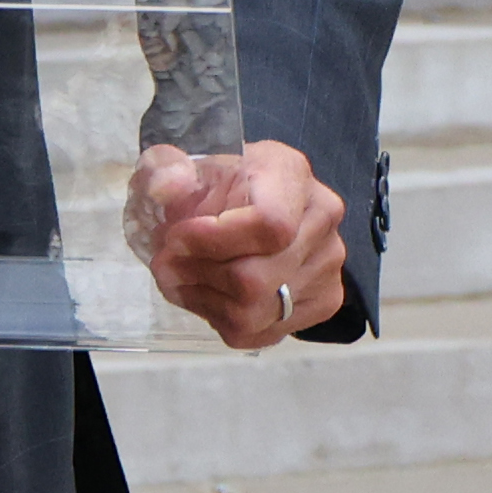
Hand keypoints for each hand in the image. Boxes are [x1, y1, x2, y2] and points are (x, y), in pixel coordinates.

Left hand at [130, 139, 346, 349]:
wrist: (248, 201)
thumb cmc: (214, 181)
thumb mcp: (178, 159)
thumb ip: (163, 167)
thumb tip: (166, 187)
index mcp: (289, 173)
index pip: (269, 225)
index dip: (214, 241)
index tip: (174, 239)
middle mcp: (321, 219)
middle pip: (256, 279)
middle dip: (198, 276)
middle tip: (165, 265)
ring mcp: (328, 266)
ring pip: (255, 312)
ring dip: (203, 300)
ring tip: (179, 279)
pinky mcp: (323, 302)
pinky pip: (261, 333)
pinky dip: (221, 319)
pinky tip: (206, 294)